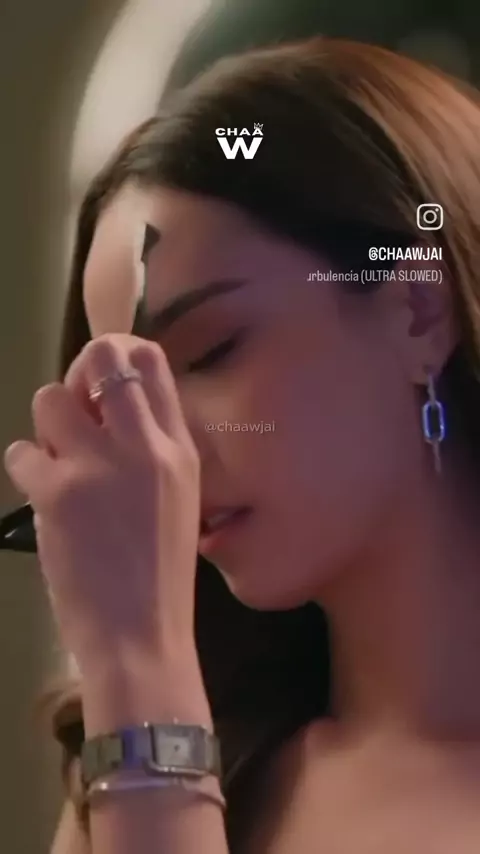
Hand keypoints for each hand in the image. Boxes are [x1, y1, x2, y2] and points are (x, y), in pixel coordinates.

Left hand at [3, 335, 200, 676]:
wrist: (141, 636)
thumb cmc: (162, 573)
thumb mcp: (180, 498)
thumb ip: (153, 449)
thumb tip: (105, 409)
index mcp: (179, 448)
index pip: (151, 361)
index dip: (117, 357)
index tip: (101, 386)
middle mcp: (143, 445)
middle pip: (103, 356)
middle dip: (78, 372)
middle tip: (75, 410)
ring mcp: (98, 466)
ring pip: (49, 398)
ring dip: (45, 426)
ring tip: (57, 460)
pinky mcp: (56, 494)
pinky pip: (20, 452)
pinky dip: (25, 468)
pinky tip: (42, 495)